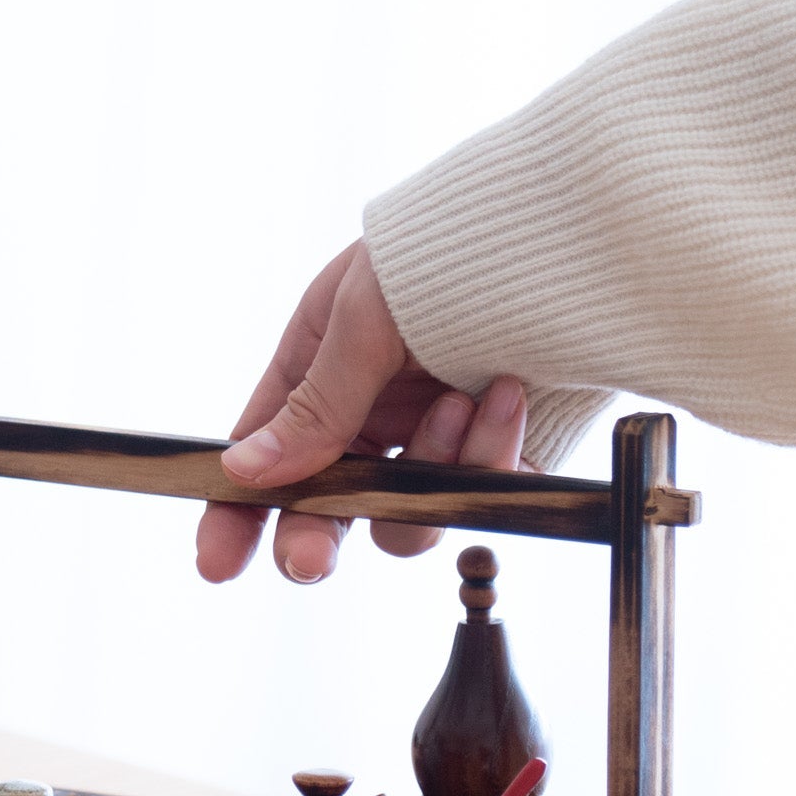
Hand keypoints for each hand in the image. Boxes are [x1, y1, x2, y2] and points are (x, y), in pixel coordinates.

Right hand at [194, 239, 529, 583]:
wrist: (577, 233)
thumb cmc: (454, 246)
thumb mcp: (364, 315)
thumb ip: (314, 405)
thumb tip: (246, 471)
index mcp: (322, 364)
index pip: (264, 453)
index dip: (236, 511)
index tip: (218, 563)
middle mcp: (374, 411)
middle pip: (328, 506)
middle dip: (317, 533)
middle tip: (312, 557)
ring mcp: (436, 439)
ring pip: (406, 516)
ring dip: (427, 468)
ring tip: (459, 399)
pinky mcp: (498, 457)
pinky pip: (476, 497)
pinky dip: (489, 456)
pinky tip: (506, 396)